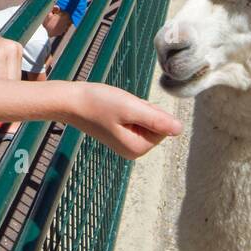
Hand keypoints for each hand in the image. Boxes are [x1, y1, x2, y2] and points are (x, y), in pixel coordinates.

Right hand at [64, 82, 181, 159]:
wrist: (71, 100)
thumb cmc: (98, 102)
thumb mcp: (131, 108)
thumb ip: (157, 119)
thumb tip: (179, 129)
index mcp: (137, 148)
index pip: (163, 128)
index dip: (150, 111)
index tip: (129, 107)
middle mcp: (133, 150)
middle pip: (155, 124)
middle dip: (143, 110)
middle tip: (121, 106)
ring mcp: (125, 143)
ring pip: (145, 119)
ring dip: (135, 108)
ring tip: (115, 106)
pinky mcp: (119, 134)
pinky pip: (135, 118)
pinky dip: (128, 108)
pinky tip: (113, 107)